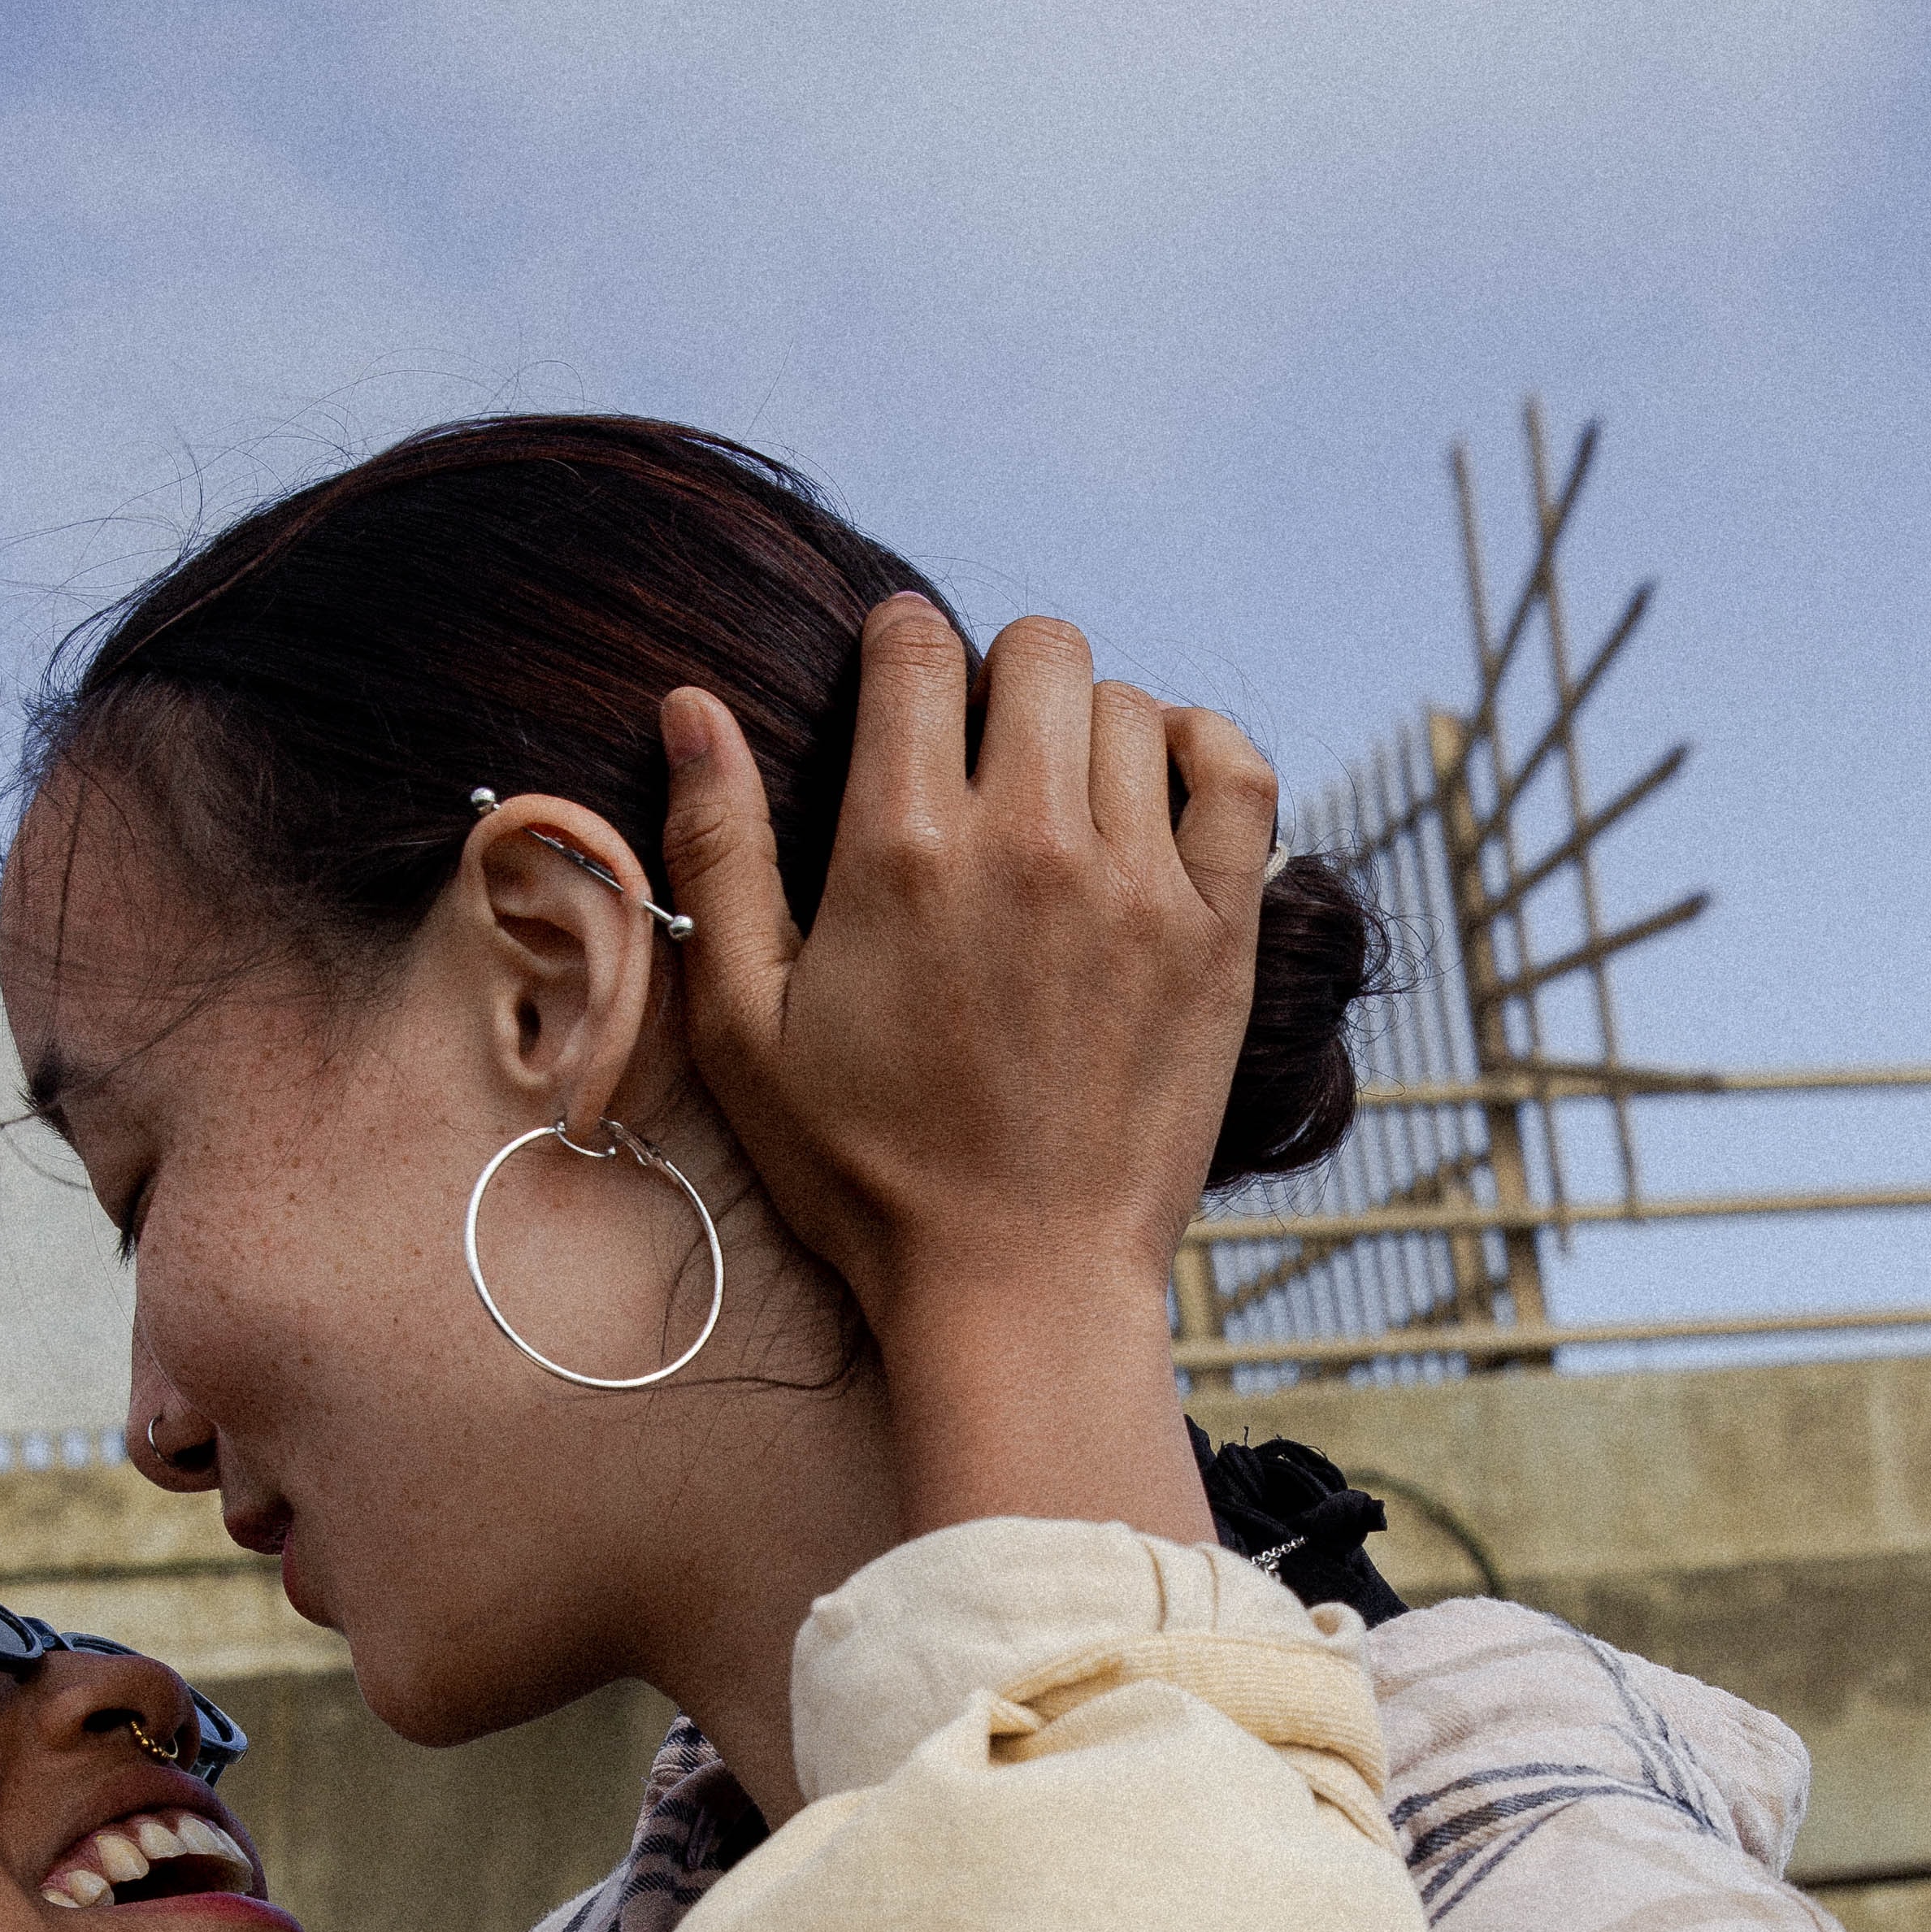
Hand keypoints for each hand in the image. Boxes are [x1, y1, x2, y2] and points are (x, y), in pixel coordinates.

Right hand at [663, 597, 1275, 1543]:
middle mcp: (1030, 843)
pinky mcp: (1218, 935)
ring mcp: (1138, 886)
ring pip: (1130, 706)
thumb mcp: (746, 1026)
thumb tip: (692, 705)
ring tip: (1059, 801)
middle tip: (980, 757)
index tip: (897, 689)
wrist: (1017, 1286)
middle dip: (998, 677)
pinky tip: (1157, 792)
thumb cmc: (865, 1172)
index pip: (913, 645)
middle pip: (1037, 651)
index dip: (898, 646)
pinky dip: (1201, 751)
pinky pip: (1237, 772)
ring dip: (1089, 729)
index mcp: (901, 850)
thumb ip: (719, 853)